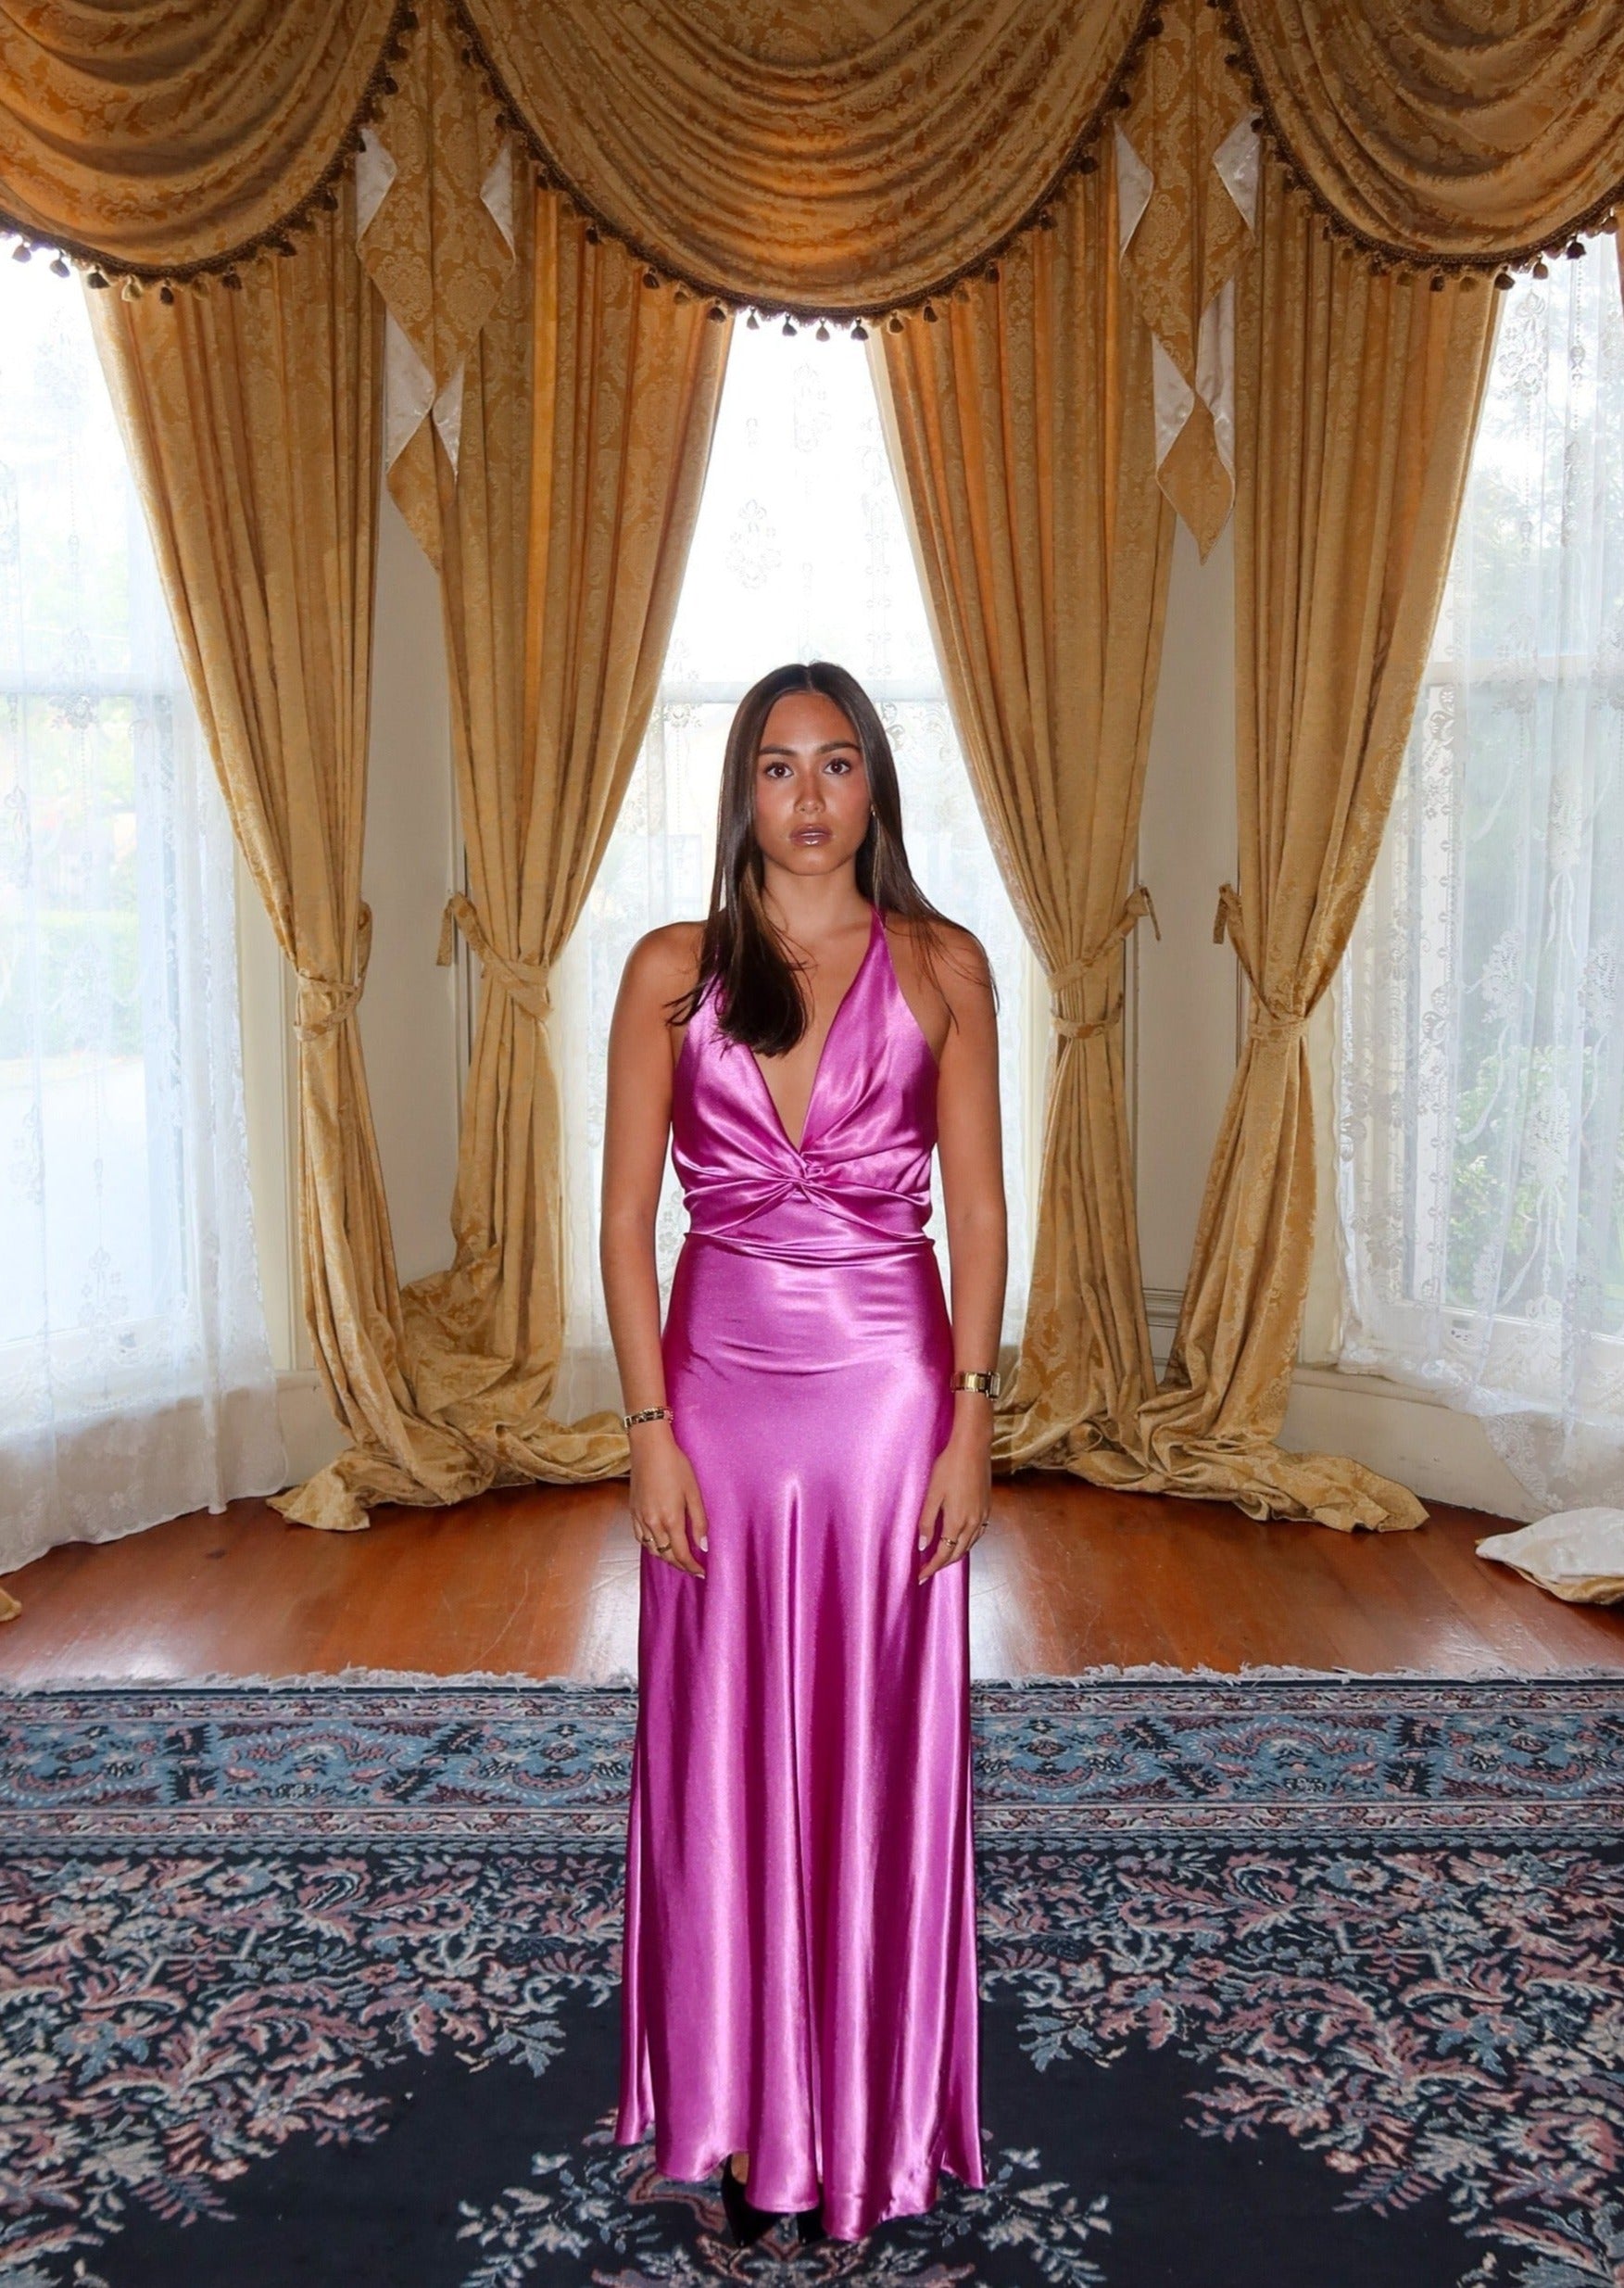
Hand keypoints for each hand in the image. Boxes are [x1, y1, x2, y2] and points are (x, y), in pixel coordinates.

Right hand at [628, 1422, 707, 1576]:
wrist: (649, 1447)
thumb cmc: (675, 1465)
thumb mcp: (693, 1492)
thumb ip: (699, 1521)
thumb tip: (703, 1545)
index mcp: (671, 1519)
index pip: (681, 1553)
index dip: (692, 1566)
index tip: (701, 1572)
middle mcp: (653, 1523)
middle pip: (666, 1555)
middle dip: (680, 1565)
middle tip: (693, 1568)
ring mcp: (640, 1518)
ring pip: (652, 1549)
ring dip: (665, 1557)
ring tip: (678, 1558)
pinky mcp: (632, 1511)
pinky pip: (640, 1538)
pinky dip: (651, 1546)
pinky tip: (659, 1543)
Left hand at [915, 1415, 991, 1582]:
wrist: (973, 1448)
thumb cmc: (949, 1467)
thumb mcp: (932, 1493)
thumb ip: (927, 1521)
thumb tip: (922, 1546)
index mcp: (957, 1521)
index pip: (943, 1554)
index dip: (932, 1567)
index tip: (920, 1576)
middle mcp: (973, 1523)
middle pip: (957, 1553)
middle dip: (943, 1564)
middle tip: (928, 1570)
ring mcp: (982, 1516)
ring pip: (969, 1545)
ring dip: (955, 1554)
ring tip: (941, 1558)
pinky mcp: (987, 1508)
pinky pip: (977, 1534)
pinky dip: (966, 1542)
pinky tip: (959, 1539)